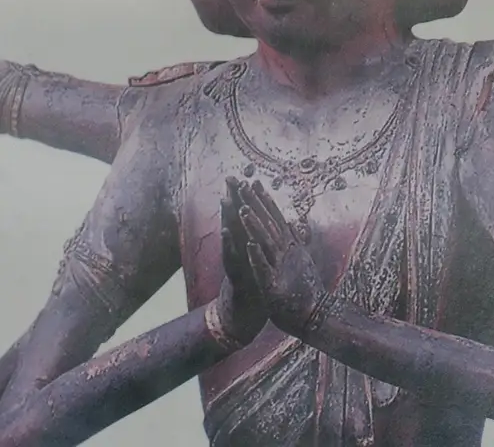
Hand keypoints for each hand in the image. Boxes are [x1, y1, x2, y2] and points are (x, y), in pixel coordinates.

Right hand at [214, 179, 267, 346]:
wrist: (244, 316)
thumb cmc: (256, 284)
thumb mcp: (262, 260)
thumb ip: (262, 241)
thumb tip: (266, 224)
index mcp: (251, 245)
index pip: (249, 218)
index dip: (247, 198)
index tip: (246, 176)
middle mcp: (241, 251)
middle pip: (237, 222)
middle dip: (234, 200)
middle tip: (230, 179)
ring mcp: (237, 263)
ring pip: (232, 238)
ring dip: (228, 218)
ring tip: (226, 199)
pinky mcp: (237, 277)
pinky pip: (232, 259)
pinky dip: (229, 245)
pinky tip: (227, 231)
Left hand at [231, 179, 329, 338]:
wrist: (314, 316)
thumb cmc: (304, 290)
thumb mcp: (299, 261)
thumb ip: (295, 241)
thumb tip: (292, 222)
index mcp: (290, 246)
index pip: (275, 219)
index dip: (265, 201)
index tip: (255, 183)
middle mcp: (287, 253)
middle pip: (270, 224)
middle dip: (257, 205)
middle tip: (245, 185)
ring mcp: (281, 269)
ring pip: (266, 243)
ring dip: (255, 227)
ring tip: (244, 210)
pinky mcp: (273, 287)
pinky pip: (264, 270)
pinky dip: (257, 257)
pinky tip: (249, 245)